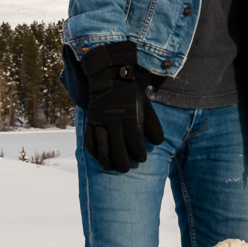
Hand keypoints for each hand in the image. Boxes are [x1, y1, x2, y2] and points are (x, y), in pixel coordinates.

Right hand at [80, 41, 163, 172]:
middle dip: (123, 162)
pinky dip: (94, 151)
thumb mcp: (146, 106)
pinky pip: (90, 140)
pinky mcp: (91, 122)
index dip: (138, 153)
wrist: (110, 78)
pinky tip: (99, 157)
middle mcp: (114, 120)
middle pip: (118, 148)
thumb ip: (153, 125)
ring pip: (102, 147)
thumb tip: (158, 143)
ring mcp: (100, 121)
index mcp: (130, 116)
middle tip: (126, 168)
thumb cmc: (131, 95)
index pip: (134, 141)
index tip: (141, 159)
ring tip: (112, 167)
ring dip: (107, 160)